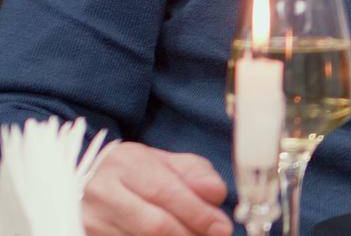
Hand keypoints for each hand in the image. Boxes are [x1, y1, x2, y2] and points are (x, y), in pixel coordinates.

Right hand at [84, 142, 231, 235]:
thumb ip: (196, 174)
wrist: (88, 183)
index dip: (197, 213)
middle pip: (154, 224)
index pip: (166, 192)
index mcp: (125, 163)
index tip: (222, 227)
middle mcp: (102, 191)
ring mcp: (90, 219)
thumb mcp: (167, 163)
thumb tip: (215, 195)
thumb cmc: (135, 174)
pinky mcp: (87, 234)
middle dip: (189, 233)